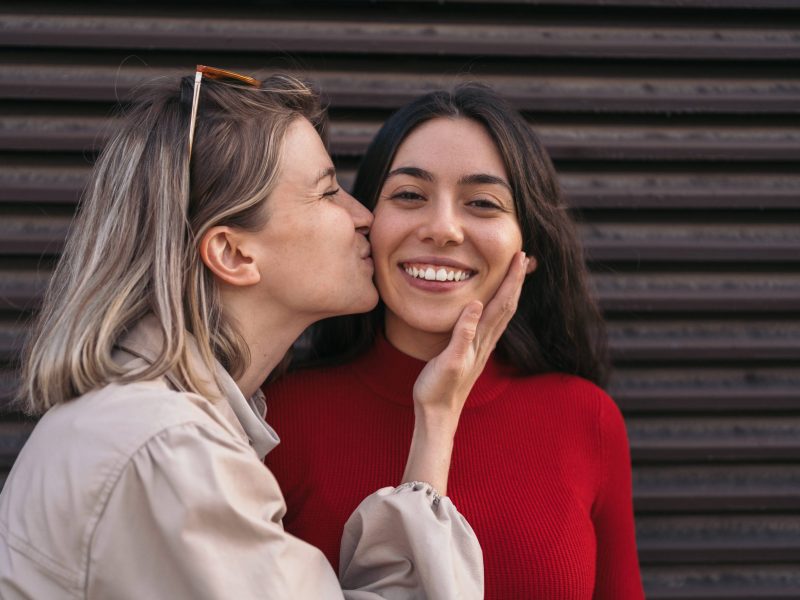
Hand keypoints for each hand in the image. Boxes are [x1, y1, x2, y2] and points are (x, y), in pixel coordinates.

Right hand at [402, 252, 527, 494]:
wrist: (437, 414)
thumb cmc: (438, 390)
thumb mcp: (448, 361)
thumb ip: (462, 333)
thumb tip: (476, 304)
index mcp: (480, 339)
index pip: (501, 303)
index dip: (511, 279)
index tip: (520, 257)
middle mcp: (485, 341)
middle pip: (507, 305)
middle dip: (516, 280)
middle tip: (523, 257)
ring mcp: (480, 347)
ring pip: (501, 314)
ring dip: (510, 291)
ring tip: (515, 274)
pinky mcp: (472, 352)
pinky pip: (491, 323)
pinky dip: (497, 306)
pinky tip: (494, 305)